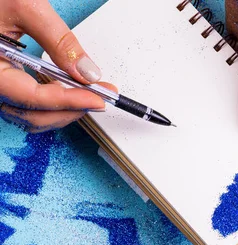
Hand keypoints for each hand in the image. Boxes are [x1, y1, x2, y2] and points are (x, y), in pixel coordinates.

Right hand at [0, 0, 115, 132]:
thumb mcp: (27, 8)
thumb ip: (58, 41)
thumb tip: (87, 72)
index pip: (33, 98)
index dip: (69, 101)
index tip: (97, 98)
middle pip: (32, 114)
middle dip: (70, 110)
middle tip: (100, 97)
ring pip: (30, 114)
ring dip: (62, 110)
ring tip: (88, 94)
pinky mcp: (4, 78)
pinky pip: (26, 103)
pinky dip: (51, 102)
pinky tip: (68, 90)